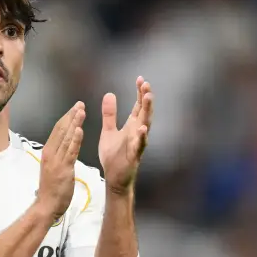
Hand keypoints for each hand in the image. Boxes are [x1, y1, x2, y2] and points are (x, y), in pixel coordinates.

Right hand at [35, 101, 85, 220]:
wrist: (47, 205)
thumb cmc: (51, 189)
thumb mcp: (53, 168)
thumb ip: (59, 156)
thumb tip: (64, 145)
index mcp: (48, 151)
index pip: (57, 130)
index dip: (66, 118)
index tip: (75, 108)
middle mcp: (50, 153)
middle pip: (61, 130)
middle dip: (71, 116)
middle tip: (80, 104)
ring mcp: (56, 160)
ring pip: (66, 138)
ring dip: (74, 123)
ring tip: (82, 111)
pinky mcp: (63, 168)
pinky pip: (70, 152)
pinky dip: (75, 140)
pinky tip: (79, 129)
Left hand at [98, 77, 152, 194]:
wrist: (113, 178)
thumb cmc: (113, 155)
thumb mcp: (108, 131)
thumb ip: (109, 114)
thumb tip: (109, 94)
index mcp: (131, 126)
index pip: (138, 106)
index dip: (140, 93)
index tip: (140, 79)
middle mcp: (137, 132)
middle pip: (144, 112)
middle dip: (146, 98)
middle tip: (147, 84)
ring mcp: (137, 143)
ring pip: (145, 125)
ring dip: (147, 112)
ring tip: (148, 98)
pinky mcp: (134, 156)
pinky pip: (139, 145)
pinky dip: (141, 137)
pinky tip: (142, 128)